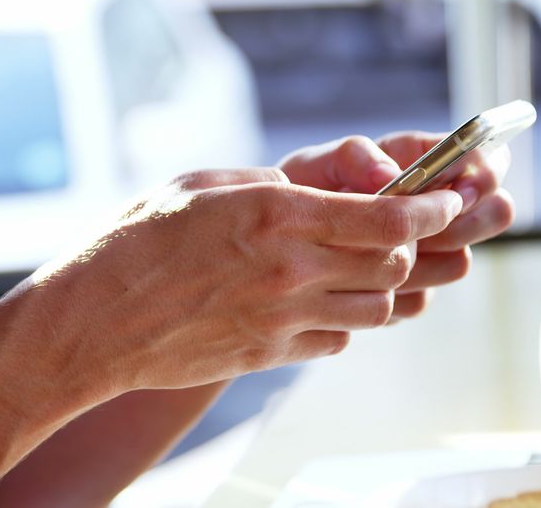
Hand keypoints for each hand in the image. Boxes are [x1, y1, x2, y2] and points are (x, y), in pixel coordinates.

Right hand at [28, 167, 461, 393]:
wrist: (95, 321)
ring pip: (376, 310)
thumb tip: (303, 191)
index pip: (388, 216)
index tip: (445, 200)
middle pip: (393, 264)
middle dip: (410, 245)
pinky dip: (342, 321)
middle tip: (399, 230)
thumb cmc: (134, 243)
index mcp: (276, 215)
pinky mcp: (268, 355)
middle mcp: (290, 270)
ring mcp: (282, 319)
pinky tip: (315, 303)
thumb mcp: (199, 186)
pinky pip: (335, 341)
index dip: (431, 209)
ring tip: (357, 268)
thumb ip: (263, 185)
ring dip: (380, 286)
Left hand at [279, 134, 514, 319]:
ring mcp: (426, 254)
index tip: (466, 181)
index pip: (484, 161)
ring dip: (430, 255)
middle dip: (470, 217)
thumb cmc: (297, 191)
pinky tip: (365, 279)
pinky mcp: (405, 293)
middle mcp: (434, 210)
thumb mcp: (316, 164)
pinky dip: (398, 289)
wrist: (268, 243)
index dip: (485, 170)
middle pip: (494, 213)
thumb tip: (388, 173)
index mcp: (422, 164)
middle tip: (440, 217)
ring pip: (458, 262)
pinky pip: (419, 298)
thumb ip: (353, 157)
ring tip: (389, 245)